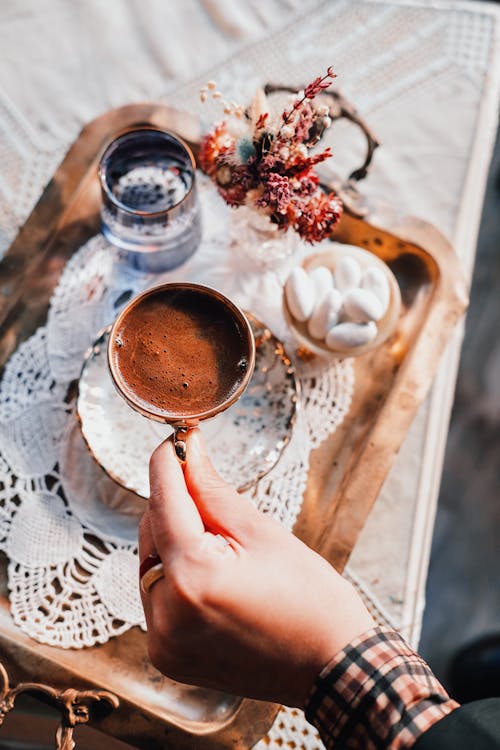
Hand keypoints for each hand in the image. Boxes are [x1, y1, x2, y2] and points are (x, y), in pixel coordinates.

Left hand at [139, 429, 372, 706]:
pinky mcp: (167, 655)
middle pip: (152, 532)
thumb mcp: (262, 532)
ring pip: (151, 563)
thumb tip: (187, 451)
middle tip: (214, 499)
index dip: (167, 464)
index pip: (164, 501)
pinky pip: (157, 597)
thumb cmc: (310, 600)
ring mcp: (163, 642)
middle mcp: (166, 615)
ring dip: (175, 542)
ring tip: (223, 547)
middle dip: (177, 507)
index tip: (174, 442)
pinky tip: (213, 574)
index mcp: (193, 578)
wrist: (333, 666)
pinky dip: (176, 576)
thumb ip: (212, 490)